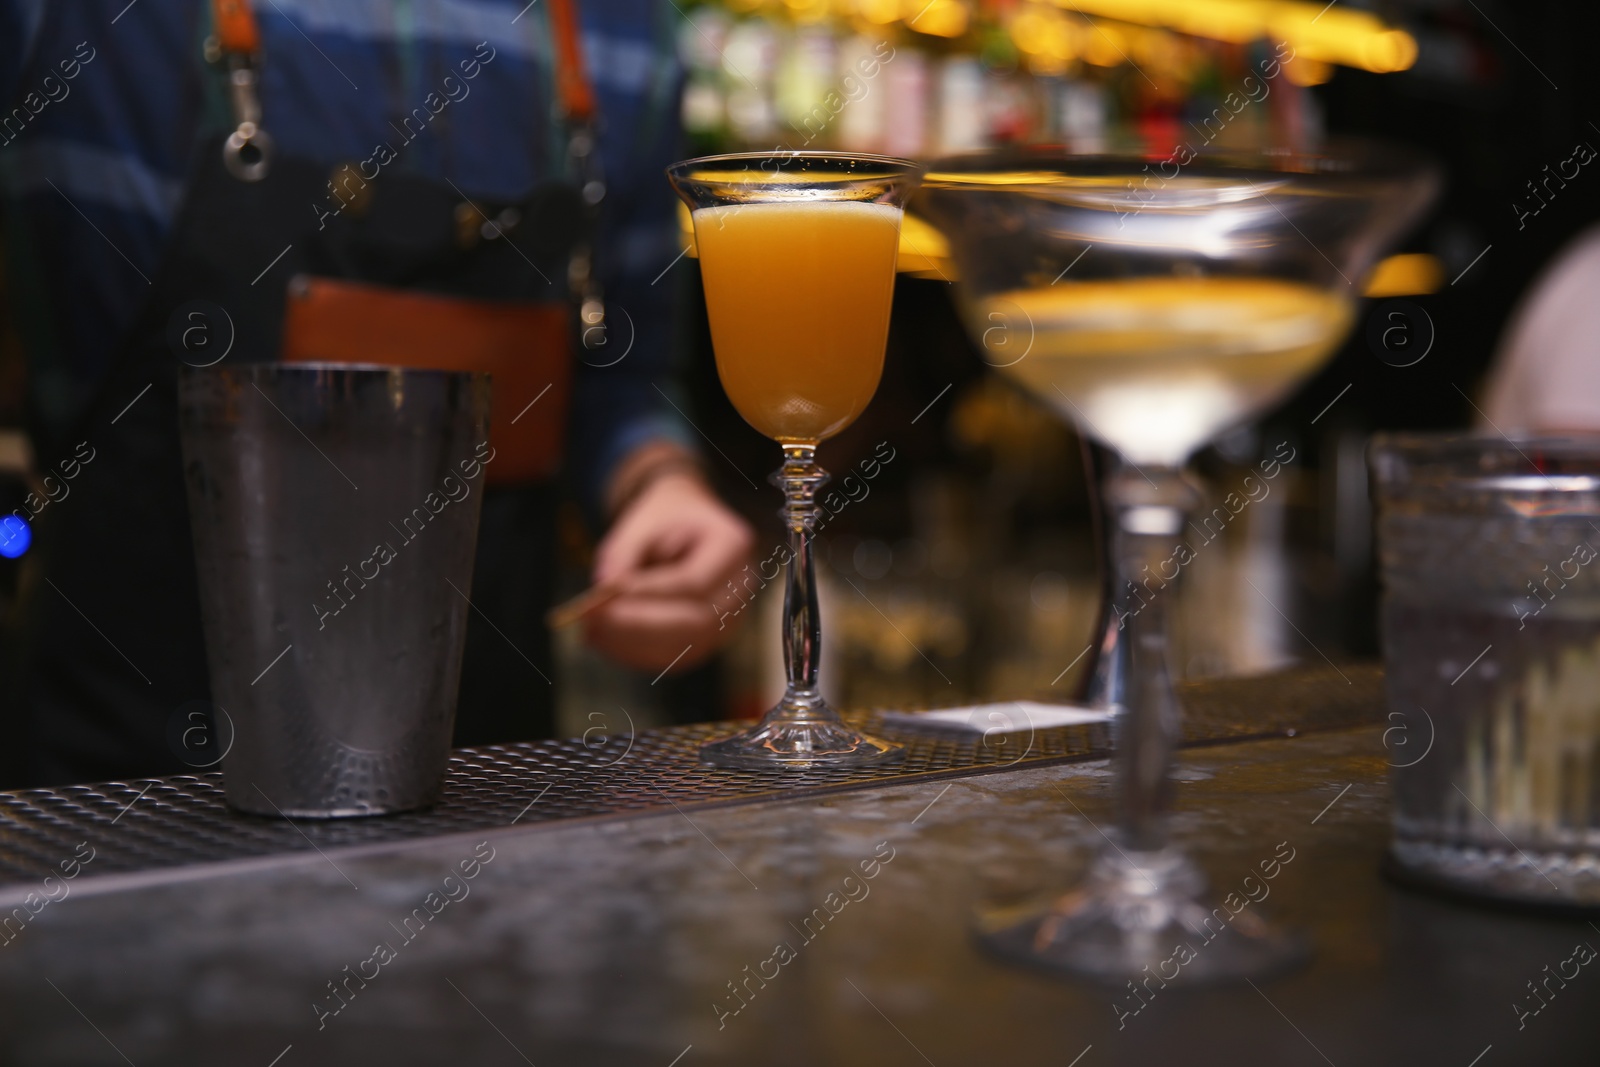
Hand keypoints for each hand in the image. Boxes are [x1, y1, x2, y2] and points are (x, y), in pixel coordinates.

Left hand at [584, 471, 755, 672]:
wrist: (683, 522)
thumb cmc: (662, 518)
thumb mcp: (640, 524)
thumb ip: (623, 557)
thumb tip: (605, 597)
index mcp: (733, 545)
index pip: (693, 582)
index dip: (649, 593)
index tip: (606, 595)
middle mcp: (741, 588)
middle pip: (697, 623)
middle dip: (640, 626)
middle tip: (594, 621)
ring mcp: (731, 618)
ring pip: (686, 647)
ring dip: (635, 645)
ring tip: (592, 632)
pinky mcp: (709, 639)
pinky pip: (676, 657)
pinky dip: (638, 653)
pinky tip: (606, 641)